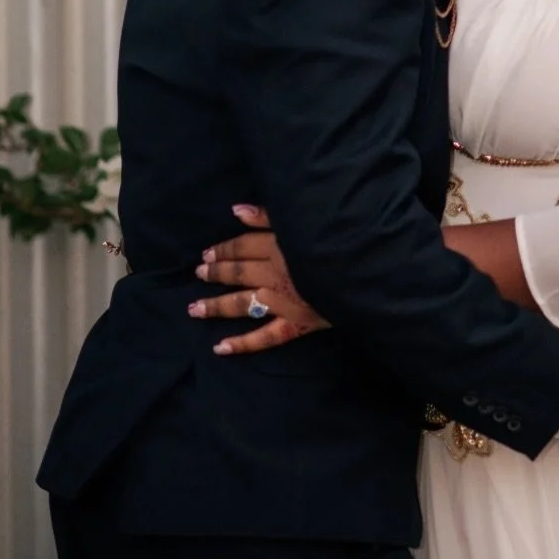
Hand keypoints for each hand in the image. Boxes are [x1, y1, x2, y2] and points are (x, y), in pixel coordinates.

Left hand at [190, 205, 328, 354]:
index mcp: (278, 248)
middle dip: (217, 273)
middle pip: (239, 273)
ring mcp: (283, 303)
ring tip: (195, 308)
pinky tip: (219, 348)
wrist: (364, 274)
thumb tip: (236, 210)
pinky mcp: (295, 324)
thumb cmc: (336, 243)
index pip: (243, 247)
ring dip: (217, 306)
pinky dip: (242, 344)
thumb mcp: (304, 222)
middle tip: (199, 274)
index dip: (224, 249)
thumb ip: (270, 215)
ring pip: (243, 304)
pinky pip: (265, 337)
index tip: (207, 252)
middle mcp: (274, 275)